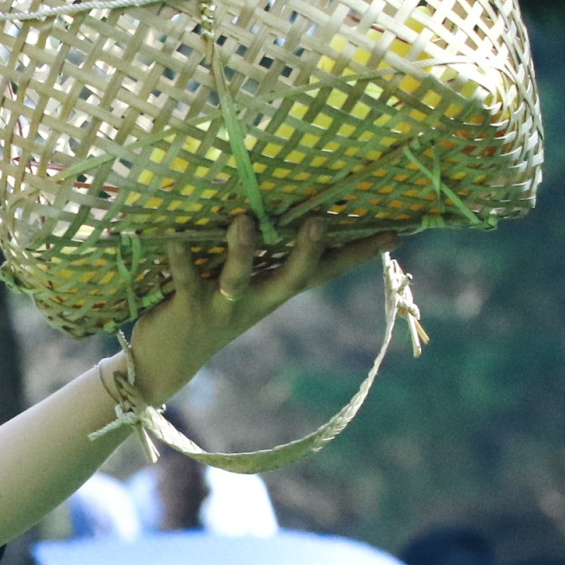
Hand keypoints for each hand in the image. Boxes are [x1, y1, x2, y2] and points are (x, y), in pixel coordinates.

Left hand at [127, 215, 399, 405]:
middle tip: (321, 220)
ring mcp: (224, 306)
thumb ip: (258, 252)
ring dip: (242, 251)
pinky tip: (173, 240)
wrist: (166, 362)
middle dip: (308, 251)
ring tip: (243, 220)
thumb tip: (272, 203)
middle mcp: (256, 299)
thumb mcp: (241, 283)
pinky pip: (187, 282)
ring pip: (238, 278)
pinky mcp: (188, 309)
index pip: (325, 270)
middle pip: (292, 278)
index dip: (359, 253)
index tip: (397, 232)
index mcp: (274, 290)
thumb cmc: (208, 307)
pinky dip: (180, 260)